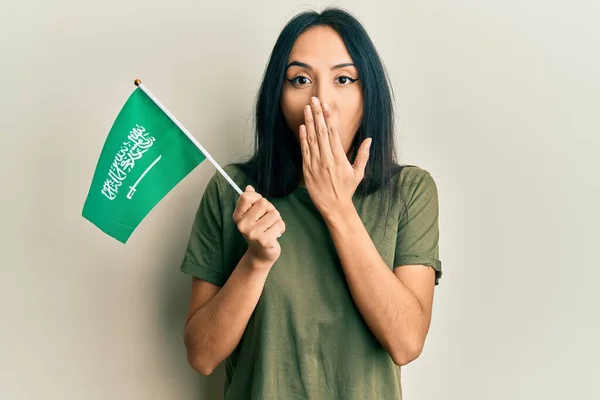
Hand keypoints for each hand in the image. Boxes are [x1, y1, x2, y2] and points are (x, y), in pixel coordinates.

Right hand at [232, 185, 284, 266]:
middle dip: (270, 209)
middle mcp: (242, 225)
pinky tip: (275, 234)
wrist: (261, 254)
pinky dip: (281, 227)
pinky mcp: (264, 241)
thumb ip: (250, 201)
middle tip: (267, 220)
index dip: (257, 197)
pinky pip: (280, 224)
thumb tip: (248, 187)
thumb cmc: (258, 230)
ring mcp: (253, 233)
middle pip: (263, 203)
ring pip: (274, 213)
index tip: (259, 205)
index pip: (246, 197)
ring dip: (277, 219)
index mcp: (237, 216)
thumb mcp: (251, 215)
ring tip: (271, 228)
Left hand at [299, 96, 371, 218]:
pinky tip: (302, 126)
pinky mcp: (307, 169)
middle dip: (317, 114)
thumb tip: (369, 139)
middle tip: (314, 100)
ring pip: (311, 139)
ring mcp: (315, 164)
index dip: (329, 118)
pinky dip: (303, 138)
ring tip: (307, 108)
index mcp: (339, 158)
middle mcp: (327, 159)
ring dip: (309, 122)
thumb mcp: (358, 173)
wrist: (334, 206)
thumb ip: (363, 155)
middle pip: (321, 132)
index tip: (327, 106)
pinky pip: (304, 150)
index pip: (333, 133)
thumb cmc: (347, 189)